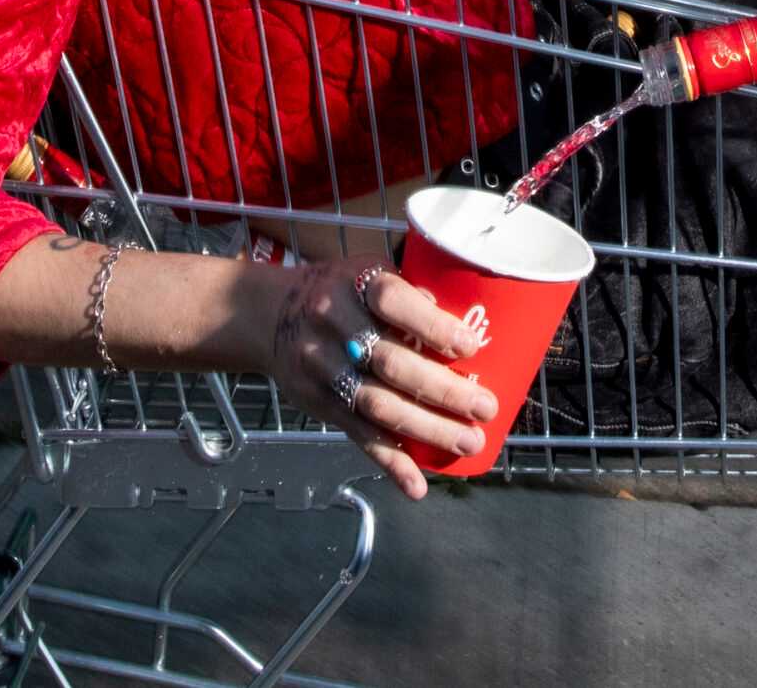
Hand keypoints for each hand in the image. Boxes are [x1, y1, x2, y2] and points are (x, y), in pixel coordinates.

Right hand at [264, 258, 500, 500]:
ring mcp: (323, 368)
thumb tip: (471, 318)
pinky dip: (390, 462)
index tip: (471, 348)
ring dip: (427, 430)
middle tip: (486, 408)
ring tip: (469, 442)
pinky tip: (416, 484)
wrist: (270, 314)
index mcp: (355, 284)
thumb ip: (412, 291)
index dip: (432, 326)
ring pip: (378, 406)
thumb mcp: (370, 272)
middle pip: (391, 364)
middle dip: (443, 390)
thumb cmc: (342, 291)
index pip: (393, 301)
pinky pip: (357, 435)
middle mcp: (334, 325)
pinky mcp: (319, 403)